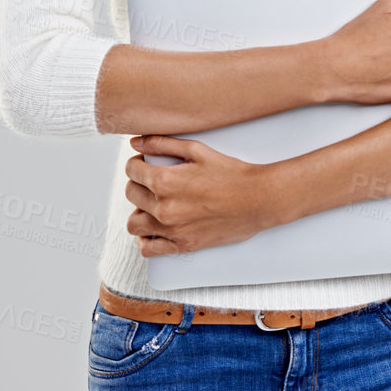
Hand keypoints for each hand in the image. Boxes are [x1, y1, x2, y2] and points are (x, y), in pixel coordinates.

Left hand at [122, 134, 283, 256]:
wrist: (259, 199)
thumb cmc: (233, 173)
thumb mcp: (198, 150)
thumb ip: (163, 144)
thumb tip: (136, 142)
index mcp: (165, 181)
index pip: (132, 171)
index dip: (137, 163)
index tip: (144, 163)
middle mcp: (164, 207)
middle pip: (131, 194)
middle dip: (139, 183)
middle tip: (153, 180)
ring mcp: (172, 229)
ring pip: (134, 223)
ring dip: (139, 212)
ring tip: (153, 205)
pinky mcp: (183, 245)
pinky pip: (148, 249)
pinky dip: (146, 239)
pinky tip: (156, 229)